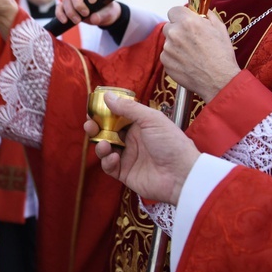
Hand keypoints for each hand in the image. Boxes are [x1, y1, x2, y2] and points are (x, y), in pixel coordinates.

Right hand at [57, 0, 121, 26]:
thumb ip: (102, 16)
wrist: (100, 17)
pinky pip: (59, 7)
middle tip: (86, 14)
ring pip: (66, 0)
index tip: (93, 1)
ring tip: (78, 21)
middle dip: (78, 4)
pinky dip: (60, 14)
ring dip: (70, 12)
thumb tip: (93, 18)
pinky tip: (64, 21)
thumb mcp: (107, 14)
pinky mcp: (67, 7)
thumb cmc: (105, 12)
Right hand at [83, 92, 199, 204]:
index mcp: (139, 125)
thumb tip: (108, 96)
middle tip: (89, 126)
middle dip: (95, 128)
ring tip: (105, 144)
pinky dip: (108, 162)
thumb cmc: (171, 143)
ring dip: (100, 145)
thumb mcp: (151, 119)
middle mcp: (132, 140)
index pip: (116, 117)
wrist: (182, 175)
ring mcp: (128, 157)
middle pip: (106, 132)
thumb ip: (128, 108)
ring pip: (105, 149)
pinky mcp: (125, 173)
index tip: (92, 110)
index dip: (103, 113)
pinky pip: (109, 167)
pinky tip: (115, 158)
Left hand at [161, 6, 239, 101]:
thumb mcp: (220, 29)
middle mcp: (174, 34)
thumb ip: (207, 16)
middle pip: (169, 26)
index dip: (180, 15)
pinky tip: (188, 62)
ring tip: (193, 54)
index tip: (185, 20)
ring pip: (168, 42)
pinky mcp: (165, 62)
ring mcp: (168, 49)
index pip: (174, 10)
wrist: (219, 80)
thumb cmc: (222, 55)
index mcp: (188, 22)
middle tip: (191, 39)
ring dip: (177, 45)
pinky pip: (167, 55)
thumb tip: (202, 11)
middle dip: (178, 30)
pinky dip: (175, 58)